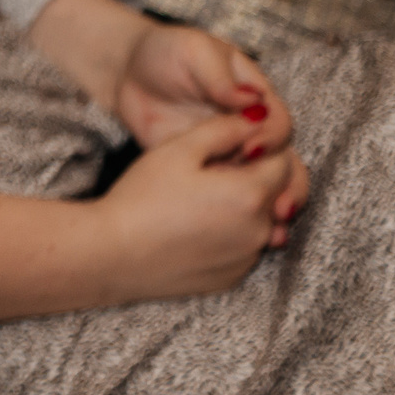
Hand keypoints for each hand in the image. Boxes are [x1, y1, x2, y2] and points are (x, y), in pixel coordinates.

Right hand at [96, 111, 307, 301]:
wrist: (113, 255)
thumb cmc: (141, 198)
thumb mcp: (177, 151)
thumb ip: (222, 129)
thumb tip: (255, 116)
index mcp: (251, 194)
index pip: (281, 162)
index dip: (255, 149)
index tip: (224, 150)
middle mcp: (260, 230)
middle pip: (274, 193)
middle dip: (250, 178)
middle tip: (205, 175)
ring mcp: (247, 258)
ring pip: (260, 222)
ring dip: (241, 209)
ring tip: (196, 203)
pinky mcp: (232, 278)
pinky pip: (243, 249)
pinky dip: (229, 236)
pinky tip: (192, 229)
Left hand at [114, 25, 306, 241]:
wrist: (128, 73)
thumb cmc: (165, 54)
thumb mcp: (192, 52)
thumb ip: (219, 75)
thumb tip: (249, 99)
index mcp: (254, 97)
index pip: (278, 121)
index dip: (271, 137)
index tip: (251, 148)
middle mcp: (251, 127)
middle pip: (285, 159)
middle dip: (287, 183)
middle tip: (278, 205)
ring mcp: (232, 150)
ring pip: (268, 182)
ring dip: (275, 202)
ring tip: (273, 223)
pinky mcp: (210, 170)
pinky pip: (234, 192)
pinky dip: (244, 210)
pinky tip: (246, 230)